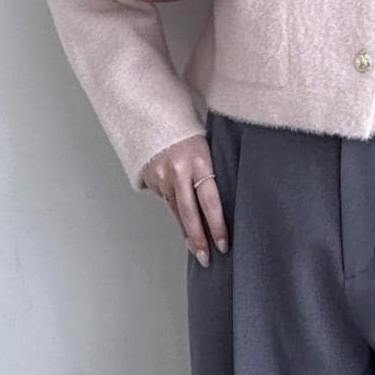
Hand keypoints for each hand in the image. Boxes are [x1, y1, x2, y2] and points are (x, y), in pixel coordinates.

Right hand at [141, 133, 228, 264]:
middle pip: (189, 213)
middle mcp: (178, 171)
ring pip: (177, 211)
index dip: (217, 225)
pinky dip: (176, 211)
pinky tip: (184, 223)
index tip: (223, 244)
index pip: (210, 200)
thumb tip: (222, 203)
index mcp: (199, 160)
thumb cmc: (189, 133)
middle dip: (199, 239)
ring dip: (188, 232)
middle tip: (206, 258)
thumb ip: (211, 173)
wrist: (154, 116)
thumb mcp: (207, 148)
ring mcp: (162, 176)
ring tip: (197, 249)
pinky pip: (167, 200)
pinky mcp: (151, 179)